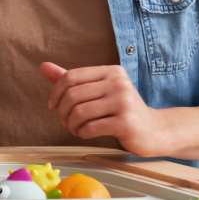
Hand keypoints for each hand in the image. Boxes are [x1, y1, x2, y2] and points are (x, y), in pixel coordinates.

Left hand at [43, 62, 165, 156]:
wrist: (154, 130)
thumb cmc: (122, 109)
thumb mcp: (98, 90)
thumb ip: (71, 79)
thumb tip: (43, 66)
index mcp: (110, 71)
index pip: (71, 77)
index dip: (55, 92)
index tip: (53, 105)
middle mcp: (118, 83)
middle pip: (73, 95)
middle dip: (62, 111)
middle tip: (65, 121)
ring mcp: (123, 102)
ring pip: (80, 112)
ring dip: (71, 124)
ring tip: (76, 128)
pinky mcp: (126, 122)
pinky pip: (91, 127)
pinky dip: (82, 133)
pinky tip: (85, 133)